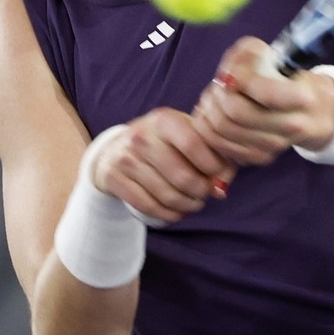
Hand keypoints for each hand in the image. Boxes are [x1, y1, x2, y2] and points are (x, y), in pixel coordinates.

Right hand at [90, 108, 235, 223]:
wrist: (117, 148)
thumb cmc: (164, 142)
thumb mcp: (188, 135)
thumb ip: (214, 156)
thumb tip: (220, 190)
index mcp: (164, 120)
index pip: (193, 145)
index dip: (211, 166)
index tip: (216, 174)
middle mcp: (141, 136)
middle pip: (182, 176)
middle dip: (201, 191)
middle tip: (205, 193)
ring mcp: (125, 158)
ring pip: (166, 195)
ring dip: (187, 205)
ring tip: (194, 203)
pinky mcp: (113, 178)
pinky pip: (147, 206)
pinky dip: (167, 215)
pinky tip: (176, 212)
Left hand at [193, 37, 333, 165]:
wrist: (309, 112)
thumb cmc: (285, 78)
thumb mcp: (272, 55)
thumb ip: (248, 54)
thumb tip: (228, 73)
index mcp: (301, 97)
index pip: (263, 92)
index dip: (239, 78)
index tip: (230, 71)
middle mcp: (292, 125)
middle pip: (236, 112)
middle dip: (218, 94)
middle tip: (217, 85)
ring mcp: (277, 145)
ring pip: (224, 130)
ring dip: (210, 110)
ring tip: (213, 98)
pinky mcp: (261, 157)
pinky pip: (222, 146)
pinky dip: (211, 129)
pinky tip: (215, 116)